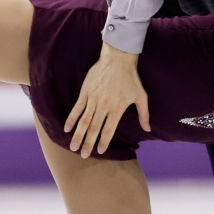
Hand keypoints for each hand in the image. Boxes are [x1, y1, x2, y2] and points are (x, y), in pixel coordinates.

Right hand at [64, 42, 150, 157]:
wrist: (118, 58)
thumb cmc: (131, 78)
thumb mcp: (141, 96)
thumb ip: (143, 114)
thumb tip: (147, 129)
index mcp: (117, 108)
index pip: (109, 129)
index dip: (104, 141)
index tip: (99, 152)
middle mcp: (104, 105)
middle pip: (94, 128)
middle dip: (88, 143)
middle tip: (84, 155)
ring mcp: (93, 98)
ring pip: (84, 120)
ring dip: (78, 135)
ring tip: (73, 147)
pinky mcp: (86, 91)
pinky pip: (77, 108)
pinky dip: (71, 118)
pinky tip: (66, 129)